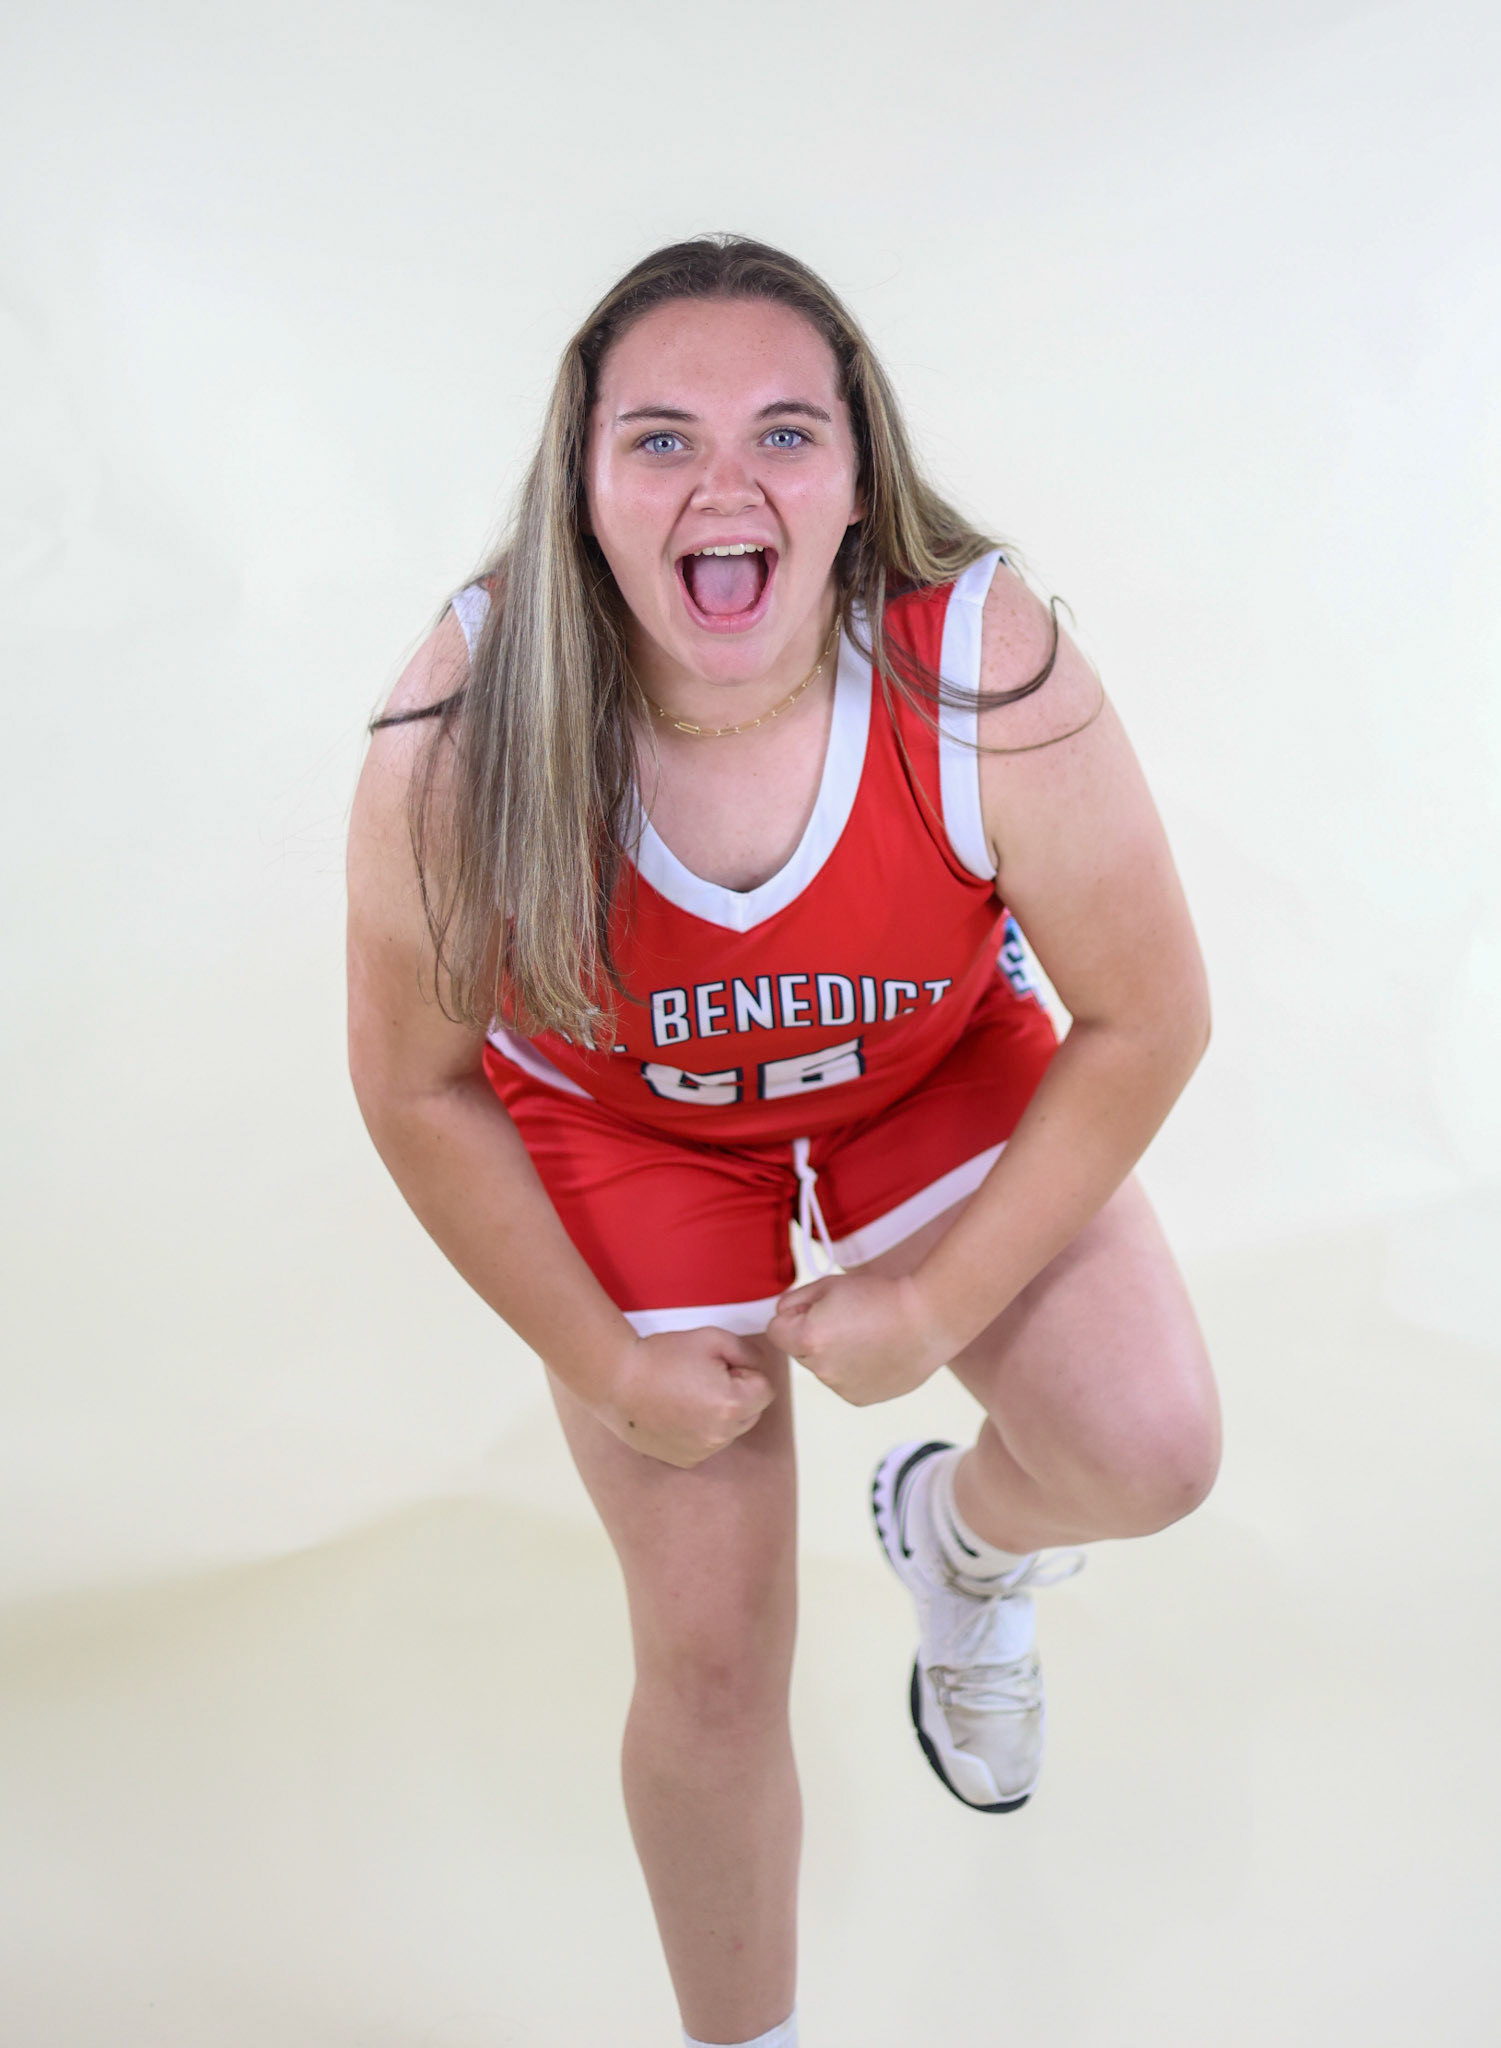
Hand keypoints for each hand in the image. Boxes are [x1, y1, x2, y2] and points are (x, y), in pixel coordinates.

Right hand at [599, 1326, 775, 1466]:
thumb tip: (759, 1367)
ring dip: (720, 1413)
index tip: (721, 1365)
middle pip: (752, 1413)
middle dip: (738, 1394)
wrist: (616, 1380)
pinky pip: (709, 1443)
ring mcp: (703, 1451)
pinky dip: (701, 1429)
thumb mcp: (712, 1338)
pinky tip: (677, 1411)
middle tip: (703, 1377)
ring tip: (687, 1393)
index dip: (746, 1372)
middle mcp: (721, 1435)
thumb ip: (748, 1352)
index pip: (766, 1389)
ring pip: (731, 1430)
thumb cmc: (662, 1356)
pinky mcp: (686, 1460)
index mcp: (732, 1405)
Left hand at [766, 1271, 952, 1405]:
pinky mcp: (859, 1399)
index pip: (775, 1330)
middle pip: (798, 1351)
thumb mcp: (830, 1284)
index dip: (793, 1315)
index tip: (818, 1308)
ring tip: (868, 1336)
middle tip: (849, 1319)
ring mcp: (840, 1388)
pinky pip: (842, 1382)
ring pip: (821, 1368)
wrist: (928, 1319)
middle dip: (812, 1336)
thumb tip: (781, 1315)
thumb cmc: (880, 1295)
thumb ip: (794, 1300)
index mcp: (807, 1338)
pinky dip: (852, 1370)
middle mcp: (820, 1369)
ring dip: (833, 1355)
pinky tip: (876, 1354)